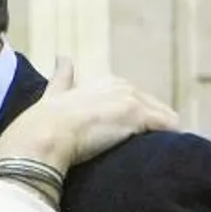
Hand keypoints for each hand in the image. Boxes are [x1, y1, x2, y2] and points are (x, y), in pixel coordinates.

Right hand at [0, 58, 177, 175]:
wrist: (42, 136)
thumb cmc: (42, 123)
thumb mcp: (53, 93)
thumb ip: (62, 77)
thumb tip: (63, 58)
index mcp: (103, 82)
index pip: (133, 99)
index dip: (134, 119)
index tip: (131, 138)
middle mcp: (121, 85)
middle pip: (152, 107)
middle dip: (153, 126)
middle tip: (149, 149)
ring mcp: (130, 100)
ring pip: (163, 117)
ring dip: (163, 135)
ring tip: (161, 154)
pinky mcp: (138, 116)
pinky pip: (167, 126)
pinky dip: (169, 139)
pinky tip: (166, 153)